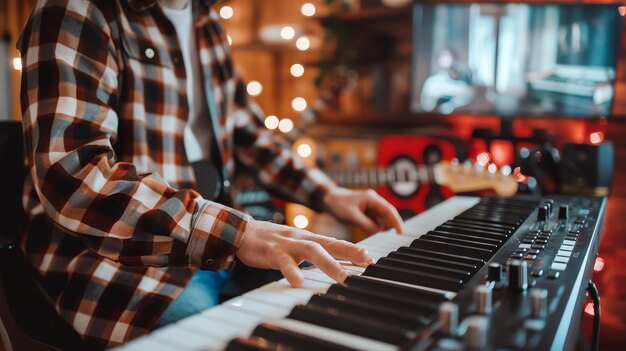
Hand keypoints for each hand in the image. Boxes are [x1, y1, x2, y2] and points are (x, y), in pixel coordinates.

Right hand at [235, 218, 373, 286]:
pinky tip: (297, 282)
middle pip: (331, 243)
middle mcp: (303, 239)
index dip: (355, 250)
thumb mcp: (298, 247)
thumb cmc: (275, 243)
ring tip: (343, 277)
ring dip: (329, 263)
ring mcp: (289, 244)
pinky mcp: (272, 251)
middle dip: (350, 252)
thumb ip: (317, 255)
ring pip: (312, 250)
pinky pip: (283, 262)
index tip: (372, 260)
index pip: (337, 243)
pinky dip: (291, 271)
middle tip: (367, 262)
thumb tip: (340, 267)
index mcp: (311, 239)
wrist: (245, 232)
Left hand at [323, 187, 402, 234]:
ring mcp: (370, 207)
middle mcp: (373, 202)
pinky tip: (378, 235)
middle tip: (396, 239)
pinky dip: (378, 228)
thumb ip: (366, 224)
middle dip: (393, 226)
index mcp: (372, 198)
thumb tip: (379, 232)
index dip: (396, 222)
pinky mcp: (366, 212)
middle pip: (388, 214)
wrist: (327, 199)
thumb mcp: (352, 216)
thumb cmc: (337, 204)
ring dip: (385, 228)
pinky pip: (375, 221)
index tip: (400, 233)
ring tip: (387, 239)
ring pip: (382, 219)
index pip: (389, 210)